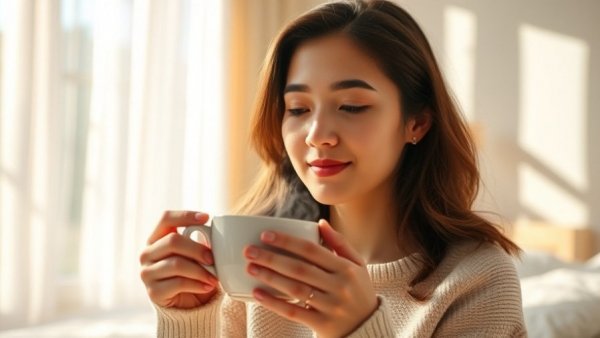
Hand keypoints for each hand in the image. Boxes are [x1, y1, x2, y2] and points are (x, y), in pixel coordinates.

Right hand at [140, 210, 219, 308]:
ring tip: (214, 277)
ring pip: (176, 264)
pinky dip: (197, 284)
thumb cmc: (192, 271)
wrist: (187, 302)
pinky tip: (207, 286)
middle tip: (212, 259)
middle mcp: (147, 253)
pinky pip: (178, 283)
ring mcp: (147, 272)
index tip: (206, 217)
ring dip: (200, 271)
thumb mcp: (197, 254)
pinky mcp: (153, 291)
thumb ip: (201, 241)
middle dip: (197, 249)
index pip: (166, 218)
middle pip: (172, 241)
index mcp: (157, 238)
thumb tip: (216, 232)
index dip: (185, 215)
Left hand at [243, 219, 377, 337]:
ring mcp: (331, 307)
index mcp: (346, 268)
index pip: (312, 250)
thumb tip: (321, 222)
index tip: (265, 235)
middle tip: (249, 251)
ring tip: (251, 268)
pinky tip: (258, 294)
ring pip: (295, 289)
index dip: (287, 241)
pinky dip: (274, 303)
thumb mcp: (357, 266)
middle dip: (272, 258)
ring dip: (270, 278)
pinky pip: (294, 312)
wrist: (368, 328)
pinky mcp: (323, 325)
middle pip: (300, 269)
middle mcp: (340, 286)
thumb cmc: (359, 291)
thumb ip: (340, 244)